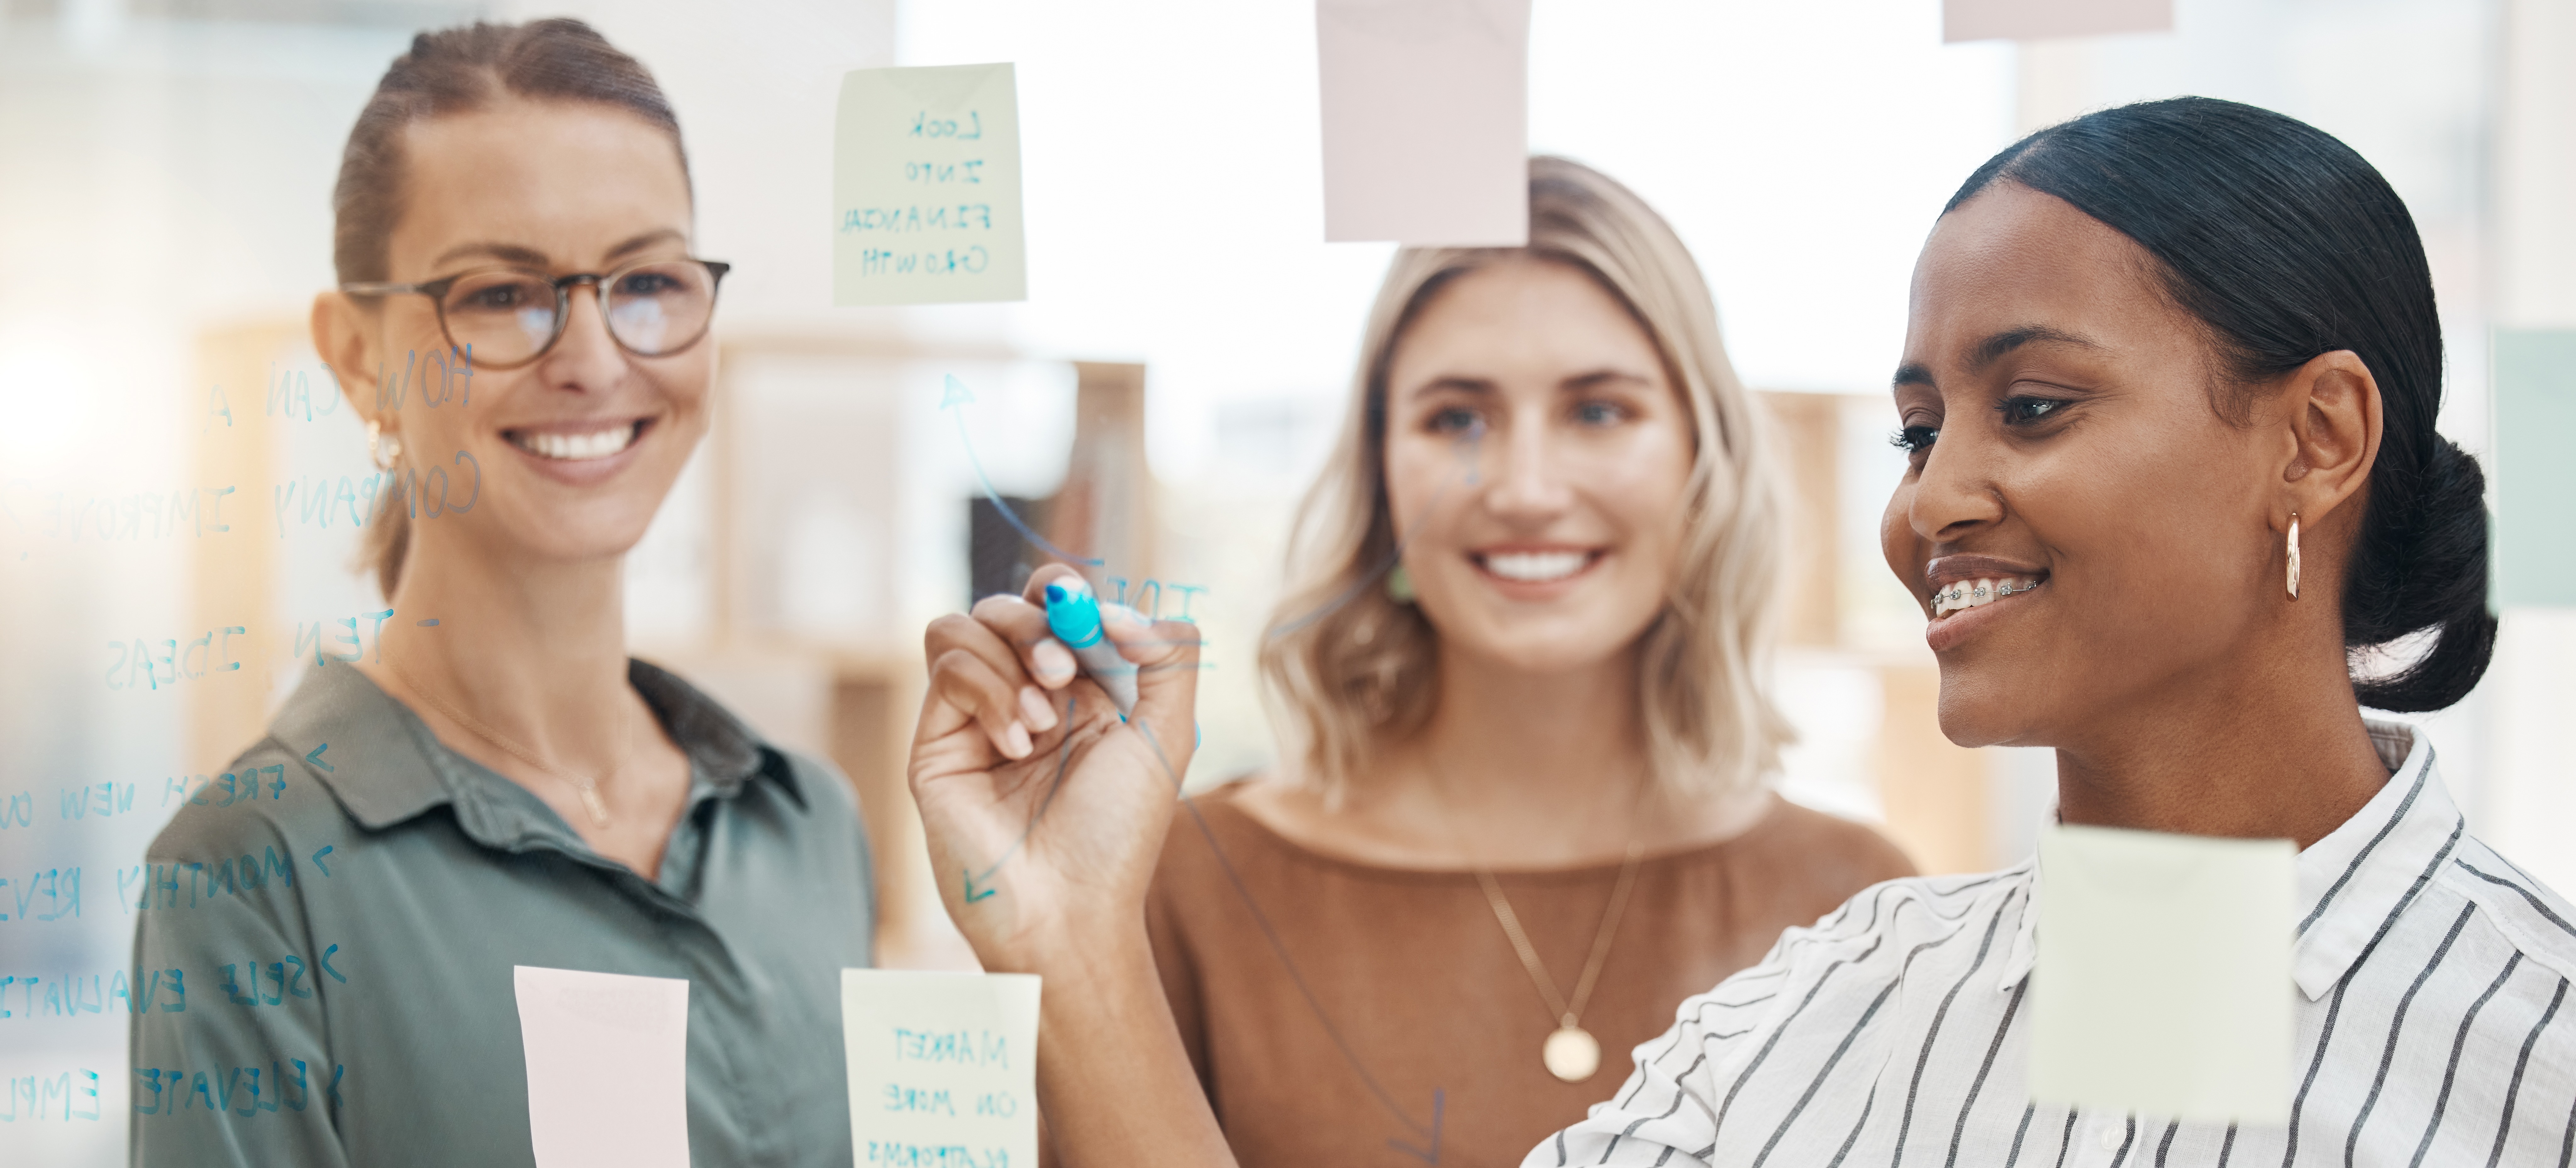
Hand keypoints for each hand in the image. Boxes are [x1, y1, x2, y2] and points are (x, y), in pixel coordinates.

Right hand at [909, 563, 1200, 971]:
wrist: (1067, 907)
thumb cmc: (1120, 832)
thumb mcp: (1169, 733)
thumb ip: (1169, 655)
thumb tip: (1119, 607)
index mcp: (1081, 692)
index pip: (1056, 606)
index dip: (1069, 596)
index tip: (1094, 624)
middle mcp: (1024, 698)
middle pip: (1007, 605)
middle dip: (1039, 622)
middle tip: (1064, 672)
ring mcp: (976, 719)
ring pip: (963, 625)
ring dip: (1009, 655)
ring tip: (1042, 721)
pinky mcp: (937, 743)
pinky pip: (946, 667)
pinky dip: (987, 691)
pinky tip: (1015, 745)